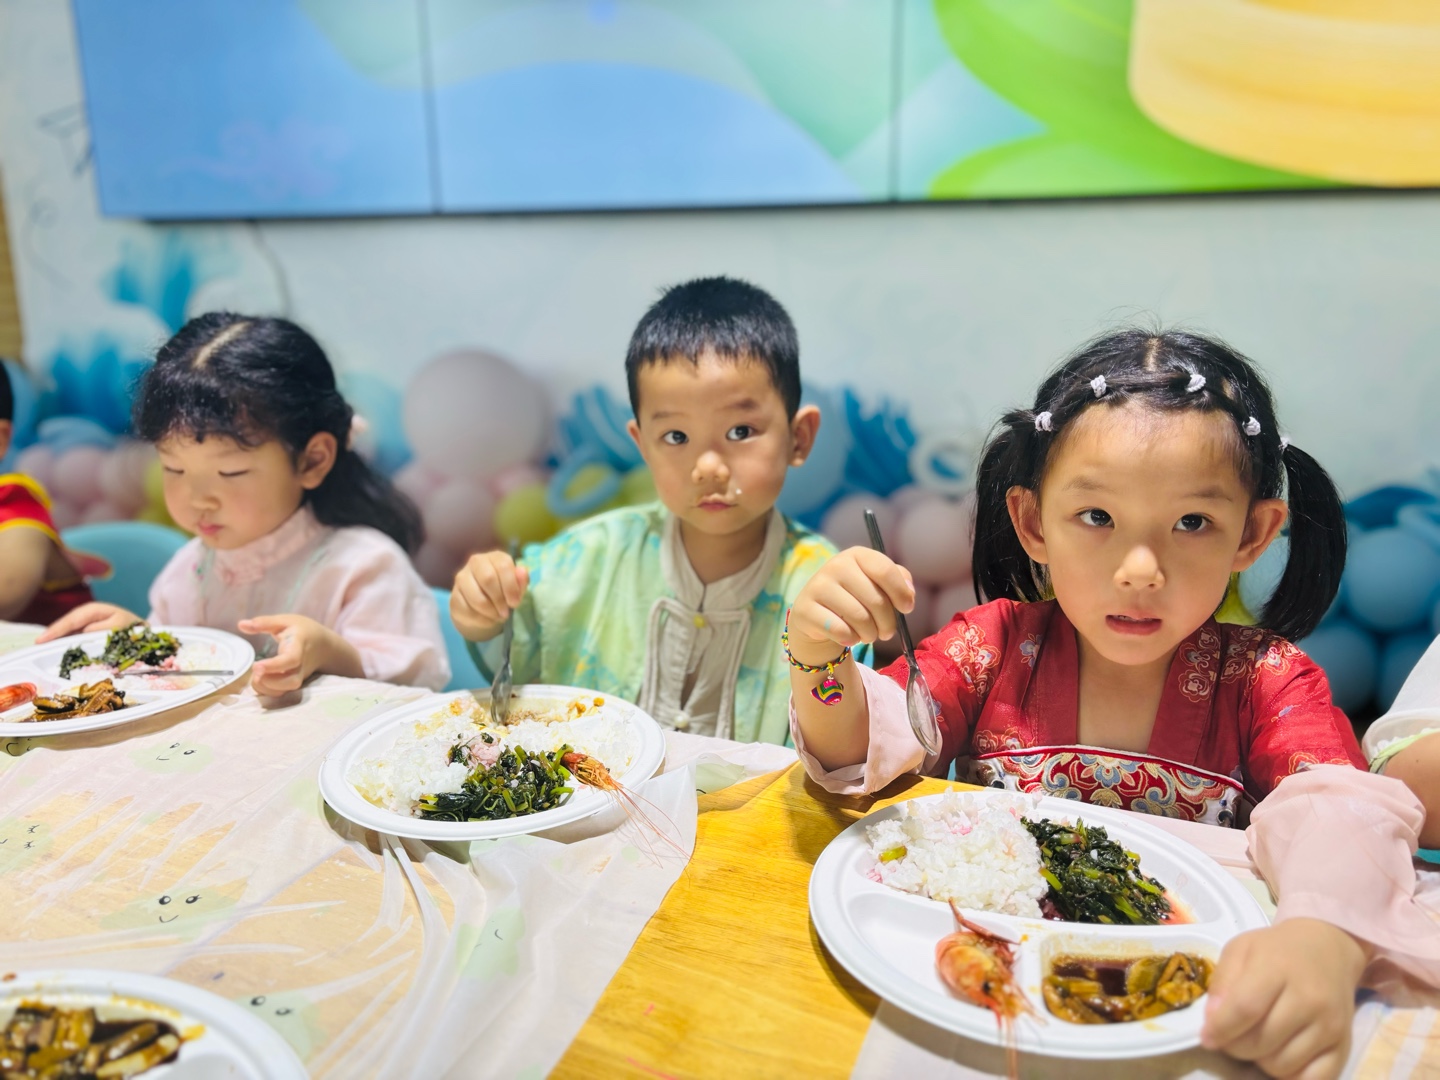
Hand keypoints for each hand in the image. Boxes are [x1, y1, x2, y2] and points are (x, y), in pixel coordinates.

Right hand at [37, 602, 141, 641]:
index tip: (43, 639)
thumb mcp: (121, 627)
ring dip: (56, 639)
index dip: (58, 629)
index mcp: (96, 610)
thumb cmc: (133, 629)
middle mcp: (88, 615)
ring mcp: (86, 624)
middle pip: (67, 623)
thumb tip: (84, 631)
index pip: (73, 618)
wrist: (143, 633)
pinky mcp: (86, 633)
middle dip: (53, 633)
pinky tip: (54, 652)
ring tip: (41, 649)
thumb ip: (103, 628)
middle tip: (38, 645)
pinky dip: (64, 644)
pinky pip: (73, 638)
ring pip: (68, 630)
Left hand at [239, 614, 358, 695]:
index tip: (256, 665)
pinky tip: (259, 680)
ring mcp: (298, 676)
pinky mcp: (293, 682)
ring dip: (266, 687)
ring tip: (255, 676)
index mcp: (298, 646)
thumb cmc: (303, 630)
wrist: (324, 645)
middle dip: (270, 681)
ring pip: (285, 690)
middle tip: (255, 670)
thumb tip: (241, 624)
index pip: (291, 659)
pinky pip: (281, 693)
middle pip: (291, 682)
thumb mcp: (285, 621)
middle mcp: (301, 665)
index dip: (274, 665)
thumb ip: (264, 623)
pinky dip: (267, 691)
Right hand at [450, 550, 528, 640]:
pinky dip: (480, 618)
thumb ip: (521, 580)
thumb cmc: (503, 592)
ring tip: (497, 616)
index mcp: (495, 557)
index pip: (503, 566)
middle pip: (488, 579)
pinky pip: (467, 609)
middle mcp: (476, 562)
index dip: (511, 587)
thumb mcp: (517, 587)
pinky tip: (486, 619)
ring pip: (477, 597)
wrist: (483, 608)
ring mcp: (462, 578)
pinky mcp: (454, 595)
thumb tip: (522, 571)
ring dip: (490, 611)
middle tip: (506, 612)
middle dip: (500, 599)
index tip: (515, 602)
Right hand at [787, 547, 914, 663]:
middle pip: (876, 600)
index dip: (900, 593)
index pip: (885, 570)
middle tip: (886, 632)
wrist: (817, 616)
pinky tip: (849, 637)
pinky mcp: (805, 609)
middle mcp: (835, 565)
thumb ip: (898, 581)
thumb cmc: (854, 598)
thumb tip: (908, 594)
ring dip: (870, 634)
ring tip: (868, 635)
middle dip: (888, 623)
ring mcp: (817, 586)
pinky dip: (851, 639)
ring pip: (860, 618)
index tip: (907, 609)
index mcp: (856, 555)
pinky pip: (841, 631)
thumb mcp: (877, 584)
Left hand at [1203, 919, 1367, 1079]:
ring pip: (1282, 1066)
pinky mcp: (1345, 1046)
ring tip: (1258, 1040)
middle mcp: (1309, 999)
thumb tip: (1213, 1021)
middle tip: (1231, 1036)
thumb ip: (1223, 981)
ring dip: (1260, 1060)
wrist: (1327, 949)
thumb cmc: (1276, 950)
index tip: (1206, 1037)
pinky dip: (1290, 1077)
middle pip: (1261, 1042)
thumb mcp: (1241, 949)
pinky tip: (1281, 1056)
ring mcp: (1330, 1025)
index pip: (1245, 1009)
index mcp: (1278, 968)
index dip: (1220, 1029)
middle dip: (1235, 1046)